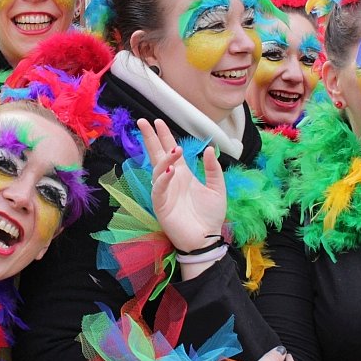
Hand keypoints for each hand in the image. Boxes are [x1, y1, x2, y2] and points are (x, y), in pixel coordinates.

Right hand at [137, 118, 225, 253]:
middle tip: (143, 121)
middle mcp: (171, 180)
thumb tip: (209, 149)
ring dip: (164, 159)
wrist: (206, 239)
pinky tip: (170, 171)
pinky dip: (163, 179)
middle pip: (156, 155)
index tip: (157, 122)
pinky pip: (158, 189)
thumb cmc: (210, 216)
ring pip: (157, 170)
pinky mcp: (161, 205)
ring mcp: (164, 192)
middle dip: (150, 139)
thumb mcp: (217, 188)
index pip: (170, 151)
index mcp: (183, 174)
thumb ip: (213, 169)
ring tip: (175, 150)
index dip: (164, 136)